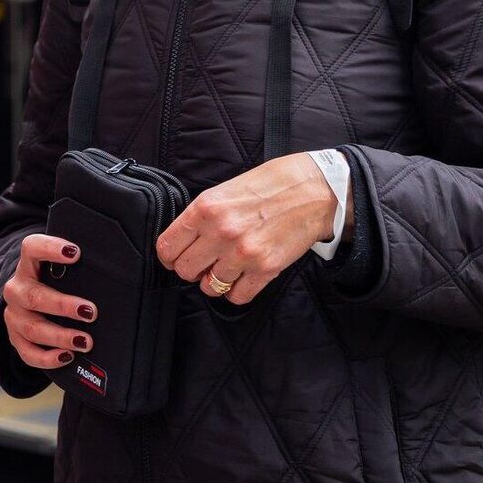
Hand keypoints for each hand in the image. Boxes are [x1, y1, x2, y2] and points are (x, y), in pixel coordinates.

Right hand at [0, 233, 97, 370]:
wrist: (28, 300)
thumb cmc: (54, 282)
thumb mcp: (62, 269)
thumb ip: (80, 266)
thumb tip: (117, 266)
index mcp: (27, 265)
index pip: (32, 248)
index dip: (50, 249)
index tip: (75, 252)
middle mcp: (17, 289)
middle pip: (34, 296)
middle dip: (63, 305)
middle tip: (90, 311)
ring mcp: (14, 316)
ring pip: (32, 328)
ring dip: (60, 336)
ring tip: (85, 341)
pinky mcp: (16, 339)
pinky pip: (28, 353)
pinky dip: (47, 358)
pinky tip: (67, 356)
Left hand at [154, 153, 345, 305]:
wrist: (314, 190)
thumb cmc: (271, 185)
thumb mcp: (226, 190)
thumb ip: (203, 215)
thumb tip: (185, 240)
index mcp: (206, 208)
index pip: (167, 247)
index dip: (169, 256)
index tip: (176, 257)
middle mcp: (221, 232)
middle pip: (185, 270)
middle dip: (192, 269)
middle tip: (204, 262)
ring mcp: (243, 253)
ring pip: (209, 287)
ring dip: (215, 281)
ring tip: (227, 268)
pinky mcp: (265, 269)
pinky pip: (237, 296)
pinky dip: (236, 291)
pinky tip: (242, 278)